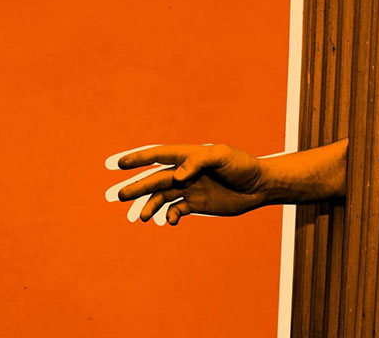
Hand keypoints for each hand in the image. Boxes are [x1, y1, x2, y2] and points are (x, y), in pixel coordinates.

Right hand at [115, 144, 266, 225]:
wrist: (260, 186)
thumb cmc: (243, 166)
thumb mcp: (223, 157)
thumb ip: (198, 161)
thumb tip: (177, 175)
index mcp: (187, 156)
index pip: (158, 156)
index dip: (138, 159)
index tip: (119, 164)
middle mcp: (184, 172)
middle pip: (154, 179)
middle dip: (136, 187)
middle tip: (118, 196)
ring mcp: (189, 188)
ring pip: (161, 197)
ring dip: (149, 206)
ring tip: (141, 217)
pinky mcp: (196, 204)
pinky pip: (175, 210)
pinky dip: (169, 216)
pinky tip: (169, 221)